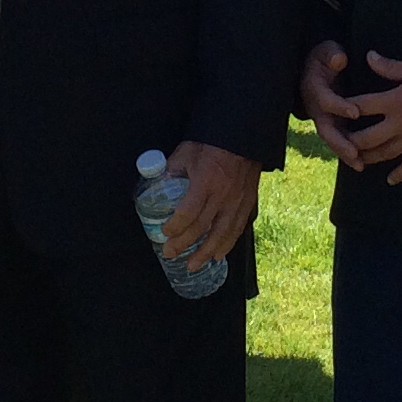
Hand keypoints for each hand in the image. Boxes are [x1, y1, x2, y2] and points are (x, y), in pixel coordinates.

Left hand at [159, 141, 258, 268]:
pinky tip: (218, 255)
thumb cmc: (212, 142)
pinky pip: (238, 228)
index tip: (165, 233)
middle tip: (170, 253)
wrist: (243, 136)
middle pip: (203, 227)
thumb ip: (171, 168)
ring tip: (193, 265)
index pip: (189, 211)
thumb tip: (154, 183)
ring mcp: (237, 201)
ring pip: (222, 234)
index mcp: (206, 180)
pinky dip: (227, 244)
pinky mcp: (248, 202)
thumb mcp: (186, 151)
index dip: (176, 226)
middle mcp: (223, 194)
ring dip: (206, 252)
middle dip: (185, 244)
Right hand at [299, 40, 366, 164]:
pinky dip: (349, 154)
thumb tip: (340, 60)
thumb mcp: (326, 49)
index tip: (355, 111)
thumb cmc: (325, 57)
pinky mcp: (333, 125)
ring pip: (332, 140)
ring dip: (345, 154)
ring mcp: (324, 119)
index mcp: (313, 88)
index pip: (325, 100)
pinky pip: (340, 142)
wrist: (318, 66)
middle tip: (354, 152)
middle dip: (339, 142)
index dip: (339, 106)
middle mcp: (316, 108)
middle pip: (326, 129)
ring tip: (360, 165)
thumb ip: (331, 54)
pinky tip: (363, 164)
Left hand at [344, 50, 401, 185]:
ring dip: (369, 158)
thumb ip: (389, 66)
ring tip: (357, 161)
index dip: (345, 107)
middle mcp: (400, 123)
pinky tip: (390, 181)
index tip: (334, 110)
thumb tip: (369, 56)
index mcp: (395, 101)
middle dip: (351, 142)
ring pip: (385, 154)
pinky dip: (400, 174)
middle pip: (367, 138)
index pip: (361, 105)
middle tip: (340, 143)